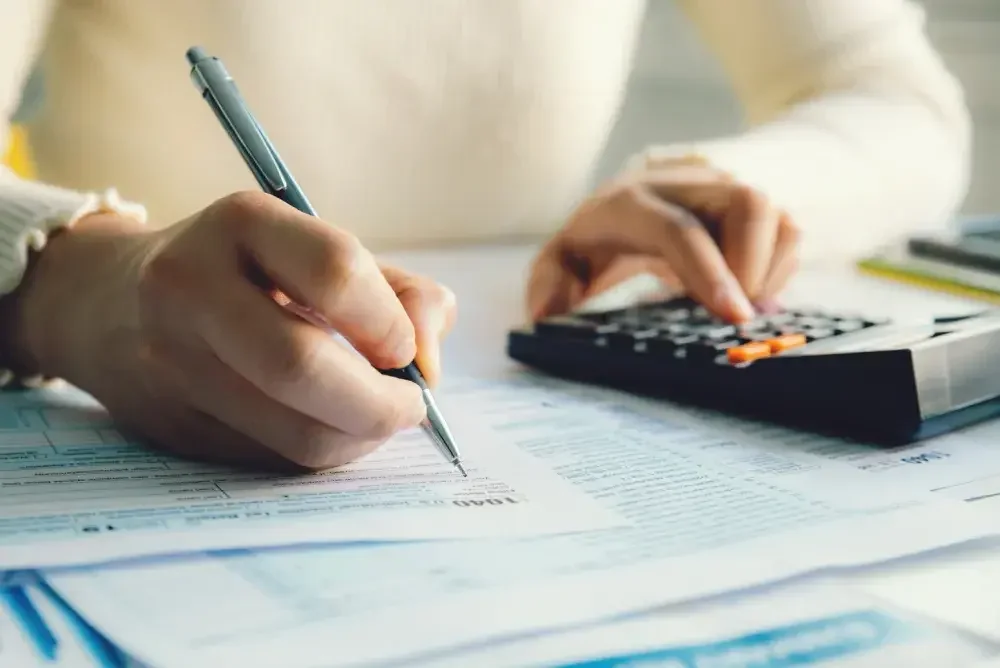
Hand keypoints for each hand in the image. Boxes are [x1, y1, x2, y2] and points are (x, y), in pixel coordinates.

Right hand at [5, 191, 455, 470]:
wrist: (112, 302)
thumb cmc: (248, 273)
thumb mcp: (319, 251)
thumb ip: (400, 292)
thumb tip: (429, 363)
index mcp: (242, 224)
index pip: (335, 273)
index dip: (391, 323)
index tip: (407, 349)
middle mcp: (192, 287)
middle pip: (302, 366)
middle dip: (380, 404)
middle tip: (412, 406)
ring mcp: (174, 360)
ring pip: (292, 431)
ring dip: (359, 437)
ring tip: (377, 417)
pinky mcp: (174, 423)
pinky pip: (274, 458)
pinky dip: (324, 451)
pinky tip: (332, 427)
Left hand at [527, 163, 799, 321]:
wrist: (632, 200)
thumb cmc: (597, 240)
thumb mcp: (562, 262)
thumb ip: (550, 285)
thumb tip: (546, 316)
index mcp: (632, 202)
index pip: (680, 229)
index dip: (709, 272)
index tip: (733, 317)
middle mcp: (685, 185)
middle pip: (747, 203)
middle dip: (752, 266)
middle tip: (734, 316)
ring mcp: (725, 190)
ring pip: (777, 215)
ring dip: (768, 270)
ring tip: (736, 305)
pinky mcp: (752, 204)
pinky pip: (790, 231)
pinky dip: (779, 268)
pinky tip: (746, 291)